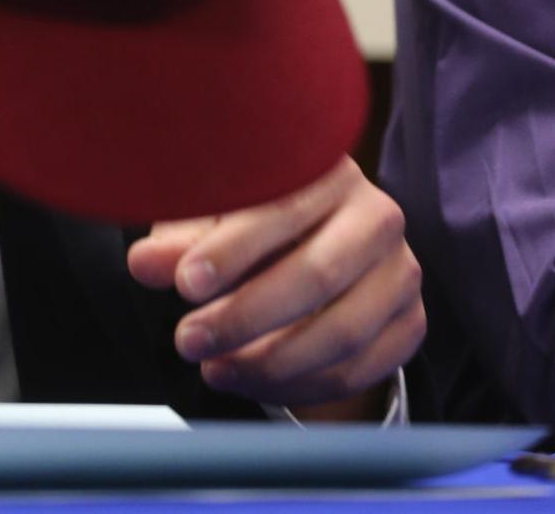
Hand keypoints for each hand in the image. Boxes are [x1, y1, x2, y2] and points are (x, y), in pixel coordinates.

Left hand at [127, 157, 424, 416]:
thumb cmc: (253, 219)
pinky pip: (360, 369)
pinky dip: (300, 386)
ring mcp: (401, 270)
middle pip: (318, 274)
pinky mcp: (410, 321)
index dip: (233, 250)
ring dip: (270, 362)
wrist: (316, 242)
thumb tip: (144, 264)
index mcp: (326, 169)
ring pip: (343, 331)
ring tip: (212, 367)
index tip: (185, 285)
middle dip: (245, 316)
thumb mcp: (211, 217)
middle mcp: (376, 214)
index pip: (283, 209)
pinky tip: (250, 380)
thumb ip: (181, 241)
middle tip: (188, 340)